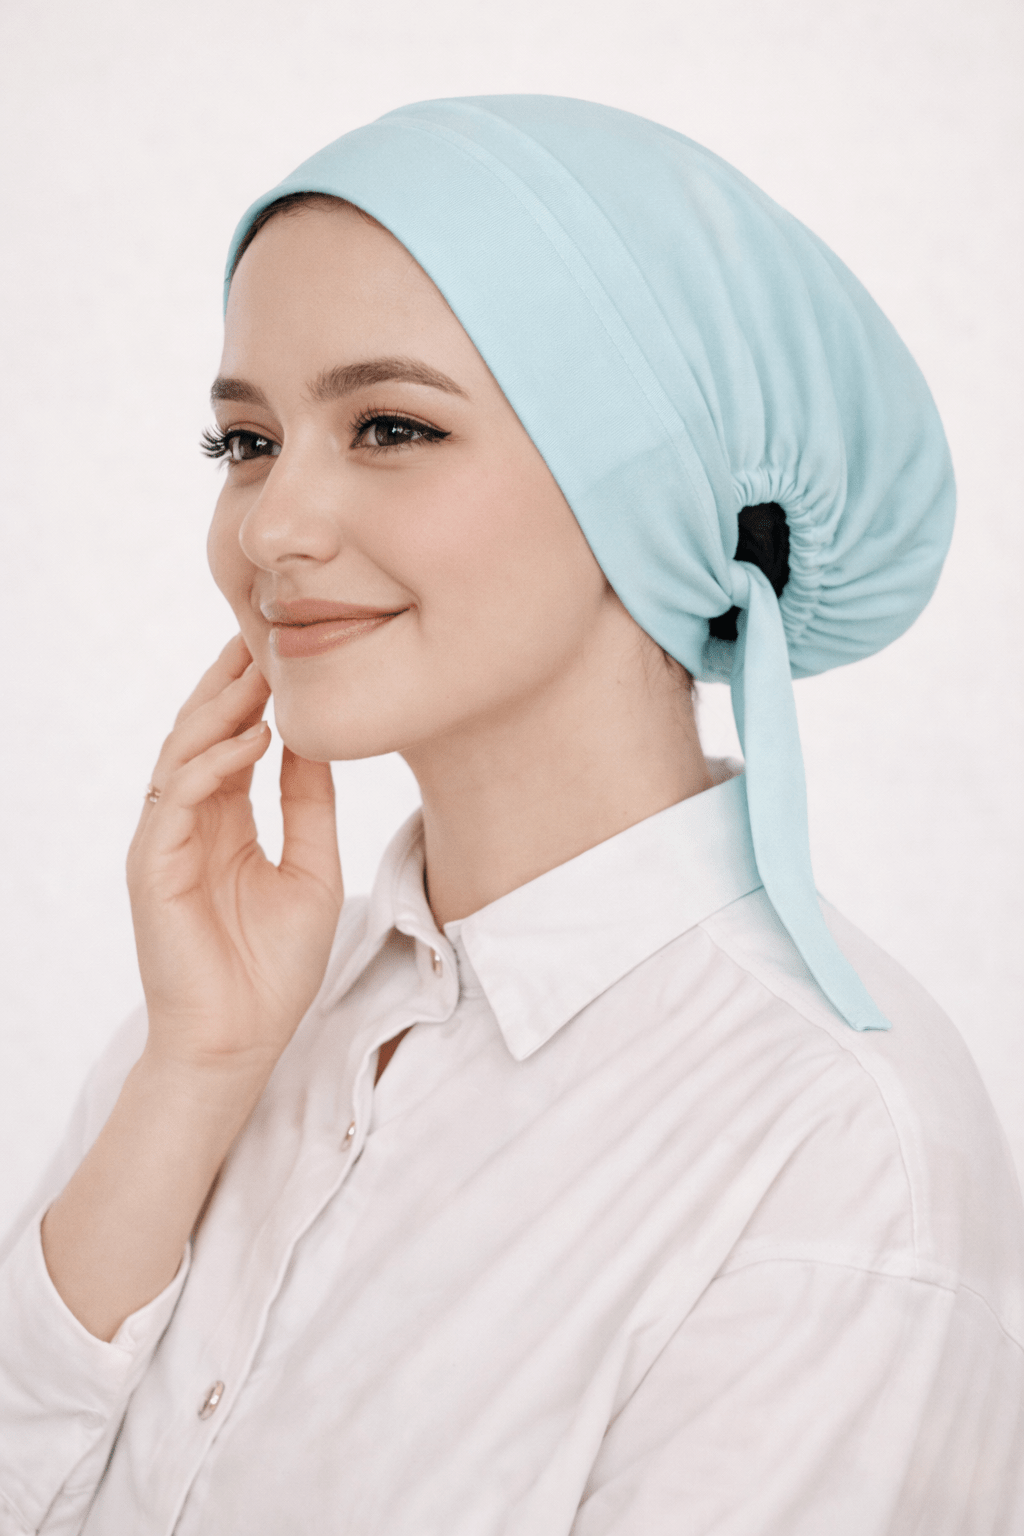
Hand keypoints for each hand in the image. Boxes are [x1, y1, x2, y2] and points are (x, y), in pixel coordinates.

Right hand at [126, 633, 342, 1081]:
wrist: (242, 1041)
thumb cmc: (275, 968)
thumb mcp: (312, 869)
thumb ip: (309, 805)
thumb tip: (314, 740)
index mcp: (225, 823)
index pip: (233, 741)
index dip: (255, 696)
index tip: (287, 651)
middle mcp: (191, 823)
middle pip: (202, 734)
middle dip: (231, 684)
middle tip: (263, 633)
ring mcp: (167, 842)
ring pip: (184, 754)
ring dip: (221, 710)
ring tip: (260, 672)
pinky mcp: (154, 866)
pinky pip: (178, 798)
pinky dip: (213, 764)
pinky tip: (253, 739)